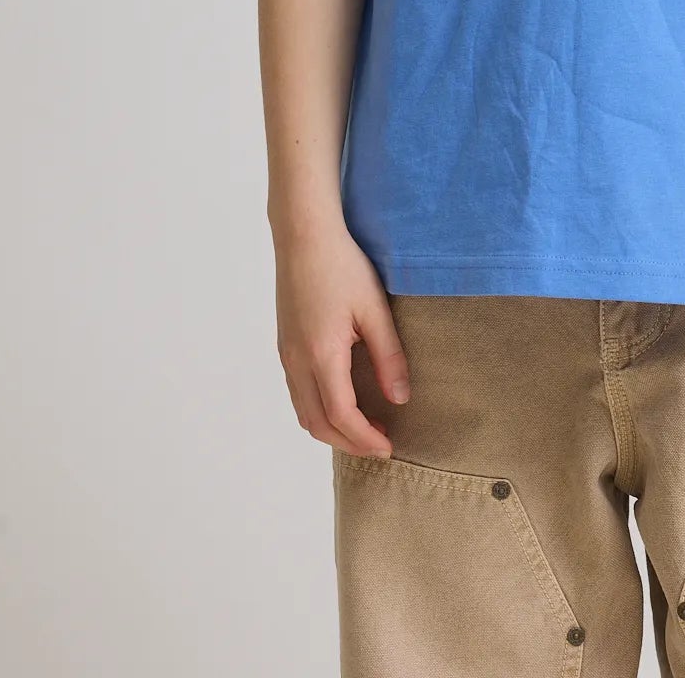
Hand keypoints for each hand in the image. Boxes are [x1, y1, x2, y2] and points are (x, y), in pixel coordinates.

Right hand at [272, 212, 409, 456]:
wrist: (303, 236)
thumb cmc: (342, 265)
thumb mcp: (374, 309)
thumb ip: (388, 355)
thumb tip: (400, 398)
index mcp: (321, 355)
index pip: (341, 416)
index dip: (365, 438)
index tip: (389, 447)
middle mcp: (297, 362)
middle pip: (317, 424)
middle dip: (349, 442)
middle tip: (380, 443)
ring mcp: (286, 355)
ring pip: (303, 412)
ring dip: (332, 429)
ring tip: (365, 426)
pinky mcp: (284, 346)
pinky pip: (298, 393)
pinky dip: (318, 410)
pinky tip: (342, 400)